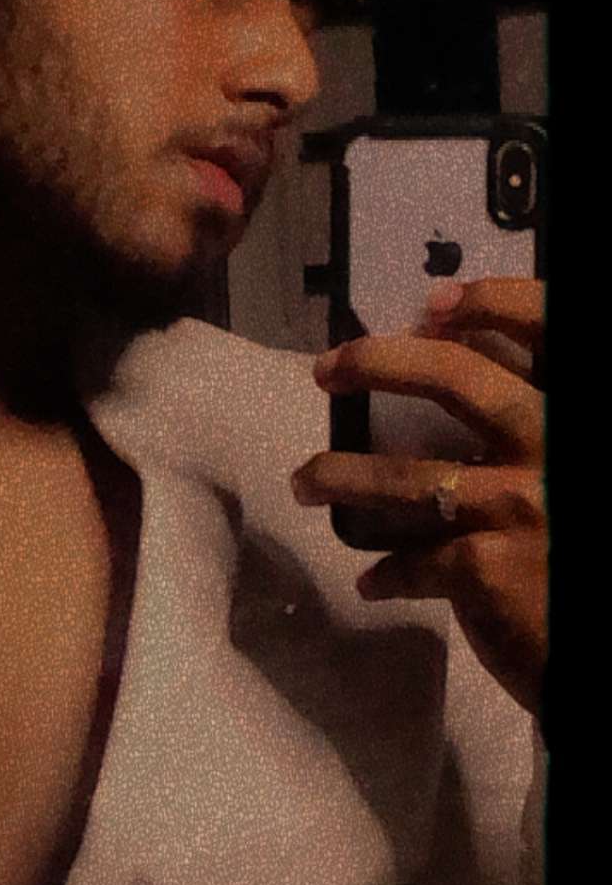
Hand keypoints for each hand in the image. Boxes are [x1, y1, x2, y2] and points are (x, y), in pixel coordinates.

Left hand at [291, 279, 545, 721]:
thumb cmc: (580, 561)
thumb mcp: (572, 478)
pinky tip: (374, 582)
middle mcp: (556, 445)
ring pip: (410, 477)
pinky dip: (390, 573)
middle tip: (328, 369)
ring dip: (344, 475)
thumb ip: (539, 434)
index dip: (493, 302)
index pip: (549, 327)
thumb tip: (468, 395)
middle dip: (382, 363)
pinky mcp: (487, 568)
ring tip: (304, 480)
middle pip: (458, 379)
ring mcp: (521, 506)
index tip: (434, 305)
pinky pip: (418, 562)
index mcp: (572, 417)